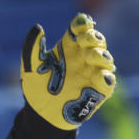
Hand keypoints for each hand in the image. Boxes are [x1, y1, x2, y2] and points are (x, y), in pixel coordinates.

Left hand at [21, 13, 115, 129]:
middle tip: (84, 39)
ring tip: (90, 56)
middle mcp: (83, 57)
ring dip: (100, 55)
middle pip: (96, 41)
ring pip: (105, 58)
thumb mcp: (31, 67)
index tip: (78, 24)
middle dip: (93, 37)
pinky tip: (99, 76)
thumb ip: (33, 48)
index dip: (82, 24)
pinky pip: (108, 81)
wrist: (41, 114)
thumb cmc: (37, 88)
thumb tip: (37, 27)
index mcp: (69, 48)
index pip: (80, 30)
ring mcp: (93, 72)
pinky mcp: (98, 90)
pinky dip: (105, 77)